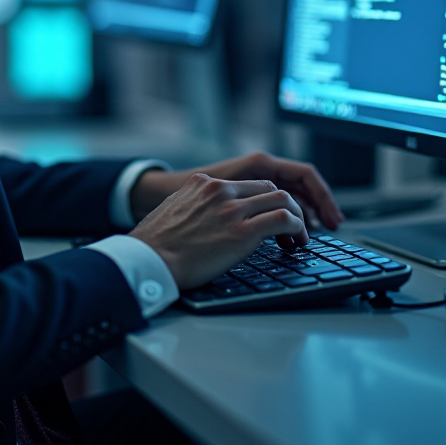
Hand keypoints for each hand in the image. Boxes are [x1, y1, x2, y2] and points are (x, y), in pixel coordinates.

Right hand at [131, 151, 342, 230]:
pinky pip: (283, 220)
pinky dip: (297, 229)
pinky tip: (296, 242)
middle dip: (285, 207)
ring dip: (296, 218)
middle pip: (270, 188)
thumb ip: (197, 207)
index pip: (249, 184)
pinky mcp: (243, 232)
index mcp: (203, 184)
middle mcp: (220, 190)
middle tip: (291, 229)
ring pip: (282, 200)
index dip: (266, 201)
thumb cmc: (155, 246)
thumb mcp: (175, 211)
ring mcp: (232, 209)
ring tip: (298, 238)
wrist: (148, 260)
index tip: (272, 217)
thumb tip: (211, 221)